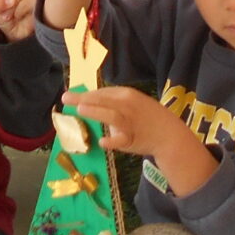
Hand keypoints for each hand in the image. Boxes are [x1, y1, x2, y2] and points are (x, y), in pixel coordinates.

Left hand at [65, 87, 183, 157]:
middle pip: (103, 100)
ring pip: (112, 116)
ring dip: (96, 112)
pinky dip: (112, 141)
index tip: (72, 96)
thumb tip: (90, 104)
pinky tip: (102, 141)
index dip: (86, 94)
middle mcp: (127, 105)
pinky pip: (121, 140)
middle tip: (66, 98)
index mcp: (126, 94)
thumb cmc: (147, 116)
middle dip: (83, 98)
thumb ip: (113, 103)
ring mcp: (130, 122)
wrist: (169, 133)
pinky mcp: (132, 139)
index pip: (102, 93)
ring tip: (80, 110)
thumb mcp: (132, 102)